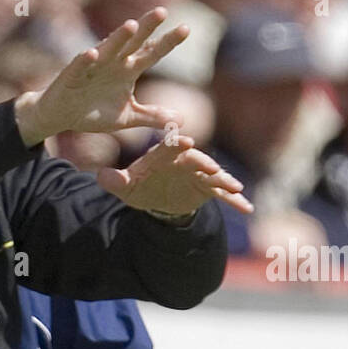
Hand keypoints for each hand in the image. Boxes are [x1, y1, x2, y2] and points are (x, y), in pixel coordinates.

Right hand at [15, 8, 189, 144]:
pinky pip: (80, 66)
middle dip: (146, 28)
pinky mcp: (72, 75)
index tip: (186, 28)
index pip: (151, 53)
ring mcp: (93, 66)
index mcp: (128, 70)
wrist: (61, 115)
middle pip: (133, 42)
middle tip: (162, 12)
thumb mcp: (127, 117)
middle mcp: (113, 62)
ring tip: (131, 25)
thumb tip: (183, 120)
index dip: (168, 42)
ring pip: (108, 49)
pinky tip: (92, 54)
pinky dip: (85, 60)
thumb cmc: (94, 112)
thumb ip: (152, 116)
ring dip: (118, 37)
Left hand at [98, 135, 253, 218]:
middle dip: (203, 162)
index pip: (170, 147)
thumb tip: (99, 176)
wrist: (155, 198)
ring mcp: (199, 174)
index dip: (176, 144)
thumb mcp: (124, 186)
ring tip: (234, 186)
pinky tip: (248, 207)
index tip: (183, 141)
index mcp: (164, 155)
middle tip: (210, 167)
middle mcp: (185, 160)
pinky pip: (223, 193)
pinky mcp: (208, 188)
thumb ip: (113, 180)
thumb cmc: (139, 186)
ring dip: (224, 180)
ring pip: (214, 175)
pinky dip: (235, 200)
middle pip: (196, 159)